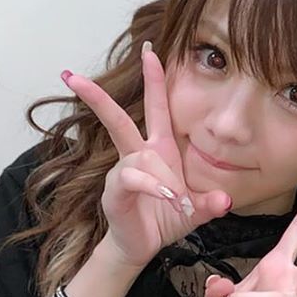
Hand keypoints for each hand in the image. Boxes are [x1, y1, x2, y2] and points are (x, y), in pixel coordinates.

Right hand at [64, 43, 231, 269]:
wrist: (142, 246)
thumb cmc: (166, 219)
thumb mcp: (197, 209)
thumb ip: (211, 203)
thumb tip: (224, 201)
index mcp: (159, 149)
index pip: (156, 108)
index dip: (154, 80)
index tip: (151, 51)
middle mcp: (138, 155)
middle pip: (117, 119)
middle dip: (95, 98)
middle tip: (73, 77)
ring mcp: (122, 172)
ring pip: (137, 158)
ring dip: (161, 178)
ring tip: (176, 197)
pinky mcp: (114, 191)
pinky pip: (130, 178)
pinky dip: (150, 185)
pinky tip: (164, 195)